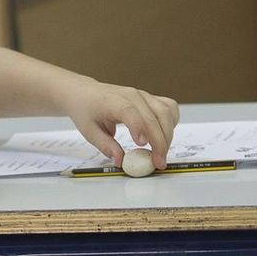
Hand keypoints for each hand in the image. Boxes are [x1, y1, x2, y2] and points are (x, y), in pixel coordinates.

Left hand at [61, 80, 178, 169]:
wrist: (85, 93)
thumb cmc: (86, 110)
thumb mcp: (88, 131)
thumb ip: (105, 146)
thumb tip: (120, 161)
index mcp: (114, 101)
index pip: (130, 112)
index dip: (139, 128)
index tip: (142, 145)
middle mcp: (132, 95)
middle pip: (154, 116)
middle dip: (160, 142)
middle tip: (159, 162)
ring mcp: (143, 96)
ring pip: (166, 112)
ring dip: (168, 134)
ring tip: (161, 153)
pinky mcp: (150, 99)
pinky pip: (169, 108)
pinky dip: (171, 122)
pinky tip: (163, 136)